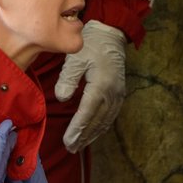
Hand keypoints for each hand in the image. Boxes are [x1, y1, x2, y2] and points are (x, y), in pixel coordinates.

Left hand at [55, 20, 127, 151]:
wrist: (111, 34)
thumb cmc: (90, 45)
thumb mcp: (75, 58)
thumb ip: (68, 79)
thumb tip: (63, 98)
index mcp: (101, 86)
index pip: (87, 114)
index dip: (77, 130)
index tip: (68, 141)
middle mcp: (112, 93)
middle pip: (97, 121)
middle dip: (84, 137)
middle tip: (71, 148)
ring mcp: (118, 94)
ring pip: (105, 120)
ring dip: (93, 134)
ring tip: (80, 145)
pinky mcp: (119, 93)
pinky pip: (111, 115)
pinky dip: (101, 126)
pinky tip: (94, 132)